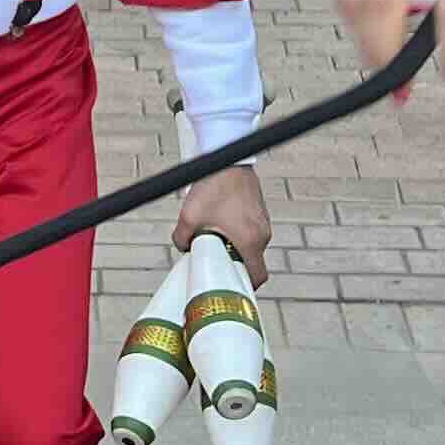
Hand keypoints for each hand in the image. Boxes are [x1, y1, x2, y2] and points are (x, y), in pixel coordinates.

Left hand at [174, 166, 271, 288]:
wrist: (228, 159)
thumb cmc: (213, 186)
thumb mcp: (188, 217)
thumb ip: (181, 240)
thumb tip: (183, 247)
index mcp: (249, 241)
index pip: (256, 277)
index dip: (244, 286)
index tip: (229, 285)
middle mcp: (262, 234)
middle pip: (253, 263)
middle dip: (235, 267)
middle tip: (216, 264)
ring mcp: (263, 222)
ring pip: (252, 247)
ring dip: (236, 249)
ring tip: (215, 238)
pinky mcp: (260, 212)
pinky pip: (252, 232)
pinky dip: (239, 234)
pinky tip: (222, 224)